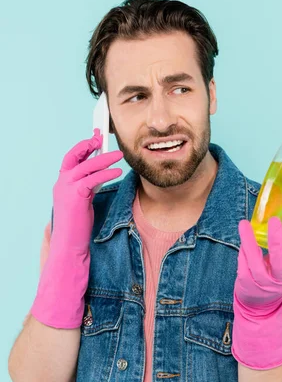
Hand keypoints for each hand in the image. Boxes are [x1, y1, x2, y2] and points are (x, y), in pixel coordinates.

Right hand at [51, 130, 123, 253]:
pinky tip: (117, 171)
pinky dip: (106, 173)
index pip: (72, 158)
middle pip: (74, 155)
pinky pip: (93, 179)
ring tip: (119, 155)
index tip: (95, 137)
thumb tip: (100, 173)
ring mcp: (66, 188)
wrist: (69, 243)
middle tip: (102, 137)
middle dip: (88, 144)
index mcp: (62, 183)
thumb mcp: (82, 199)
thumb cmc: (76, 224)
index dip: (84, 146)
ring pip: (86, 166)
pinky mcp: (76, 196)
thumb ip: (87, 185)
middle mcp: (62, 183)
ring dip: (104, 158)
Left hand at [234, 217, 281, 310]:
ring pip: (255, 261)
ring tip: (244, 224)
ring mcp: (263, 283)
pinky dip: (242, 248)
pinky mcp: (247, 282)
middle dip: (277, 240)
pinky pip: (243, 262)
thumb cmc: (278, 273)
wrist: (260, 299)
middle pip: (279, 261)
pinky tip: (243, 237)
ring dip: (249, 240)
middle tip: (274, 220)